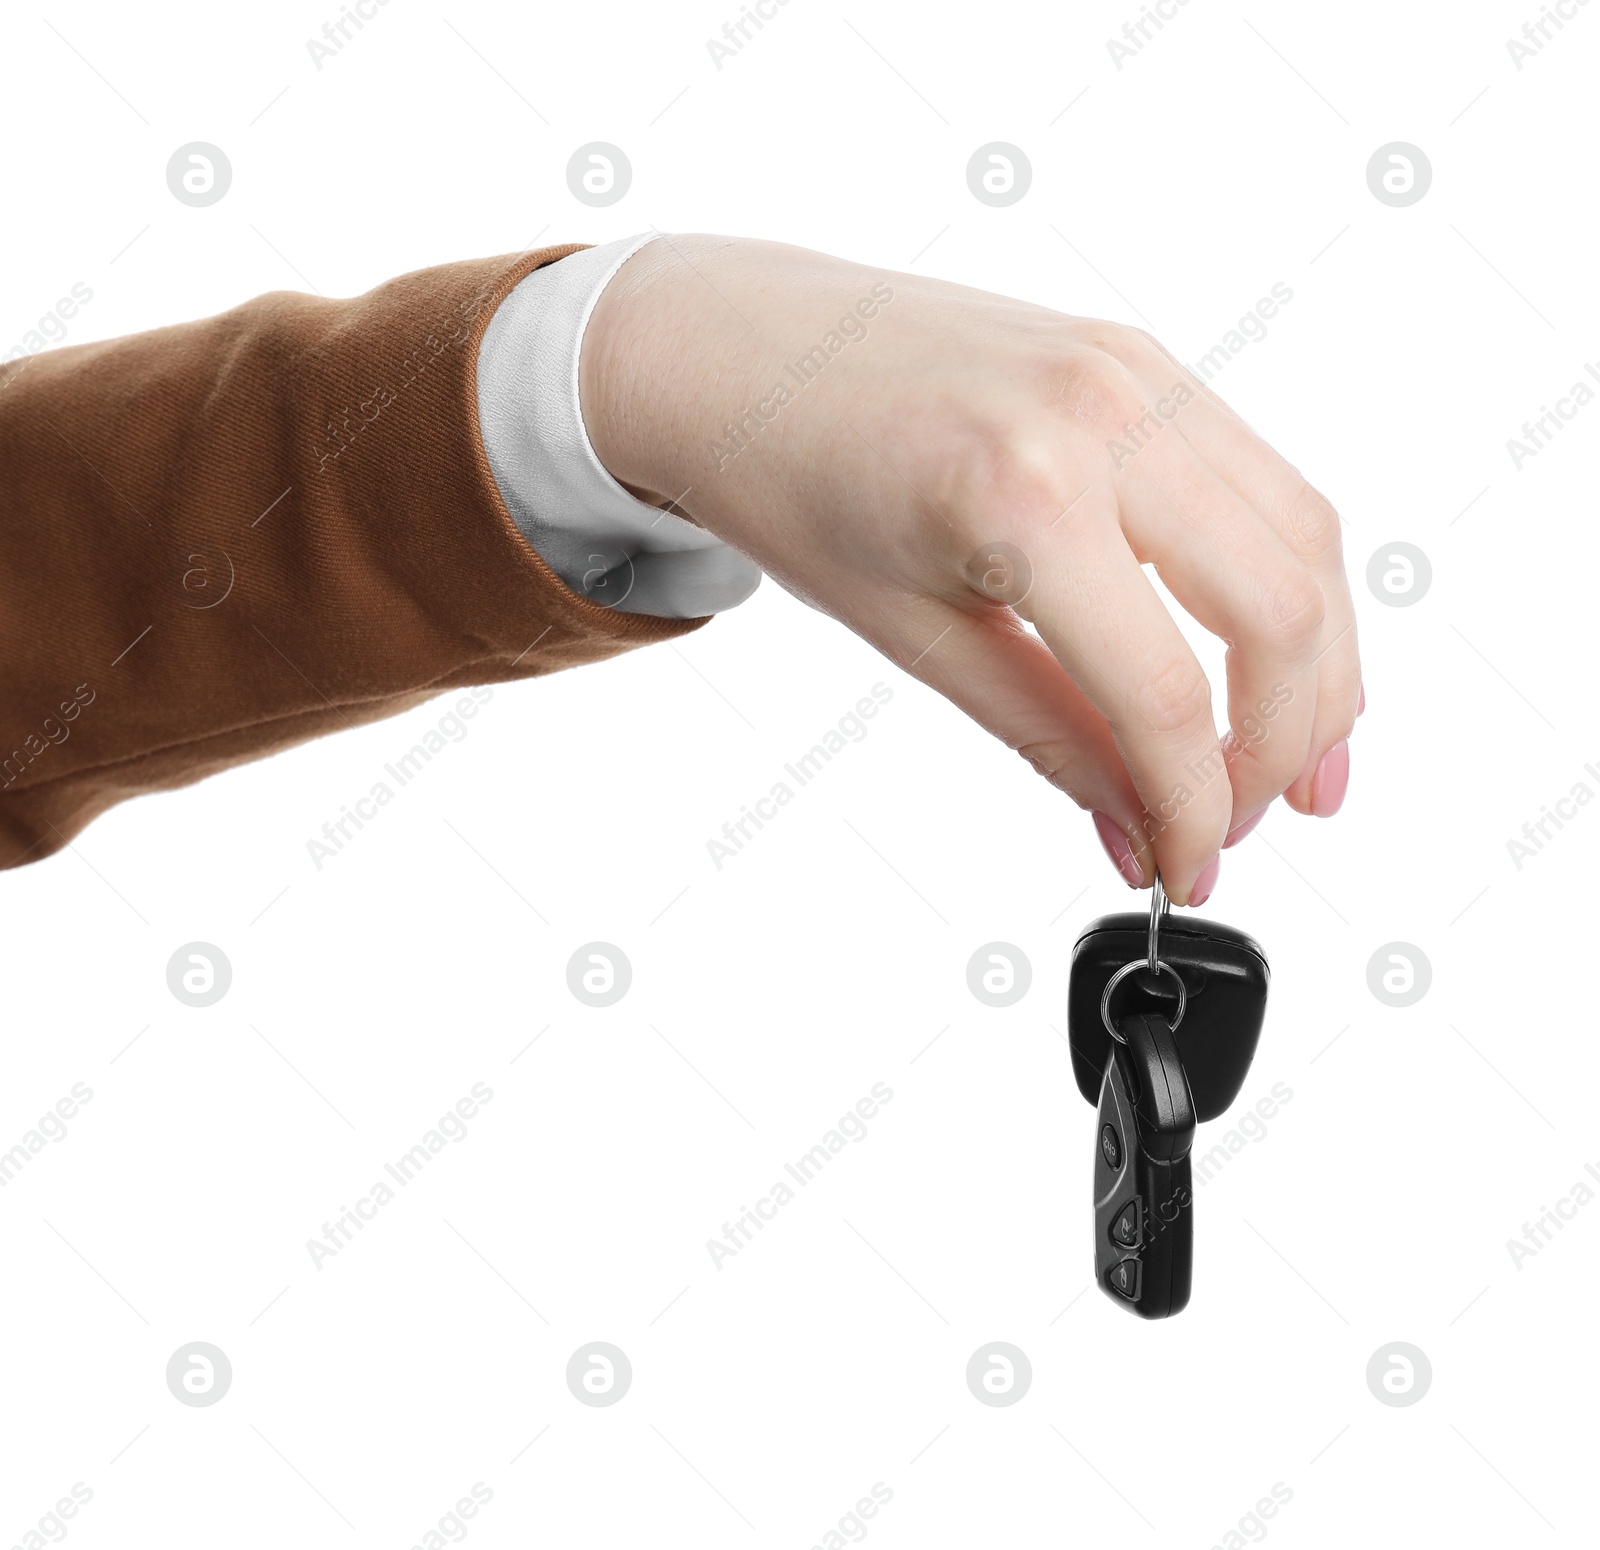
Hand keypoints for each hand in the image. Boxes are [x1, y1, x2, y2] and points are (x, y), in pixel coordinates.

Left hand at [581, 234, 1359, 903]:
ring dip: (1318, 661)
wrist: (737, 350)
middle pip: (1277, 610)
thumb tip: (1137, 826)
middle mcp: (1101, 415)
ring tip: (1297, 753)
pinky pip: (1260, 476)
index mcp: (1021, 497)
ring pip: (1302, 534)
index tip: (1185, 867)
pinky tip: (1266, 645)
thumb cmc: (791, 481)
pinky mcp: (1141, 356)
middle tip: (1250, 820)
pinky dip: (1283, 574)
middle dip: (1285, 742)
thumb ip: (1048, 735)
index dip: (1194, 805)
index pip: (1161, 693)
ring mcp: (1133, 370)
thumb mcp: (913, 635)